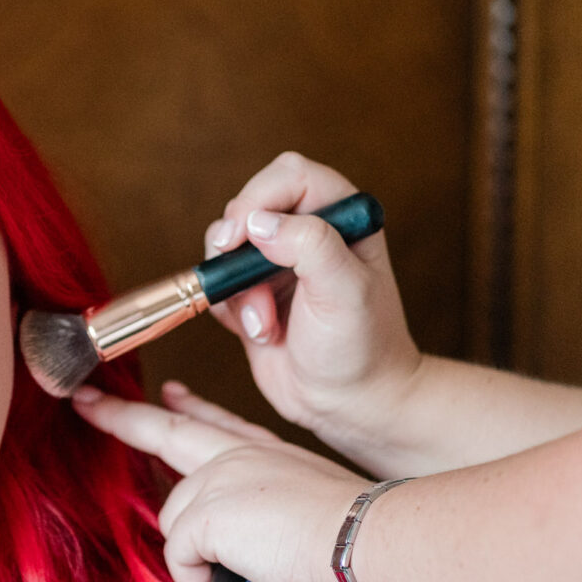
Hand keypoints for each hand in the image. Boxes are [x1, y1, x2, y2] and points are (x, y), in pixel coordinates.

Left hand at [71, 379, 367, 581]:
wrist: (366, 538)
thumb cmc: (353, 538)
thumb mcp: (304, 510)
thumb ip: (263, 515)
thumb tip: (233, 548)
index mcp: (265, 453)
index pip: (216, 422)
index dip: (188, 407)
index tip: (168, 392)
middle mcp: (236, 455)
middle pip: (165, 430)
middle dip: (120, 416)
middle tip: (86, 402)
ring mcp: (216, 477)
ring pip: (176, 522)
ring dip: (199, 559)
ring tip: (249, 573)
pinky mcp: (202, 512)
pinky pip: (179, 557)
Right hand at [204, 152, 421, 455]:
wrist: (350, 405)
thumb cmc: (363, 349)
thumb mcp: (345, 292)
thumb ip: (309, 245)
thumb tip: (259, 222)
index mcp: (342, 218)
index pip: (290, 176)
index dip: (258, 198)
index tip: (242, 236)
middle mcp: (309, 233)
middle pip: (249, 206)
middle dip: (237, 247)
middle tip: (241, 280)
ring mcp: (278, 264)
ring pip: (225, 246)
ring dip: (234, 287)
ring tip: (262, 322)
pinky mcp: (253, 294)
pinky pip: (218, 284)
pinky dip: (226, 308)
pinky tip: (258, 332)